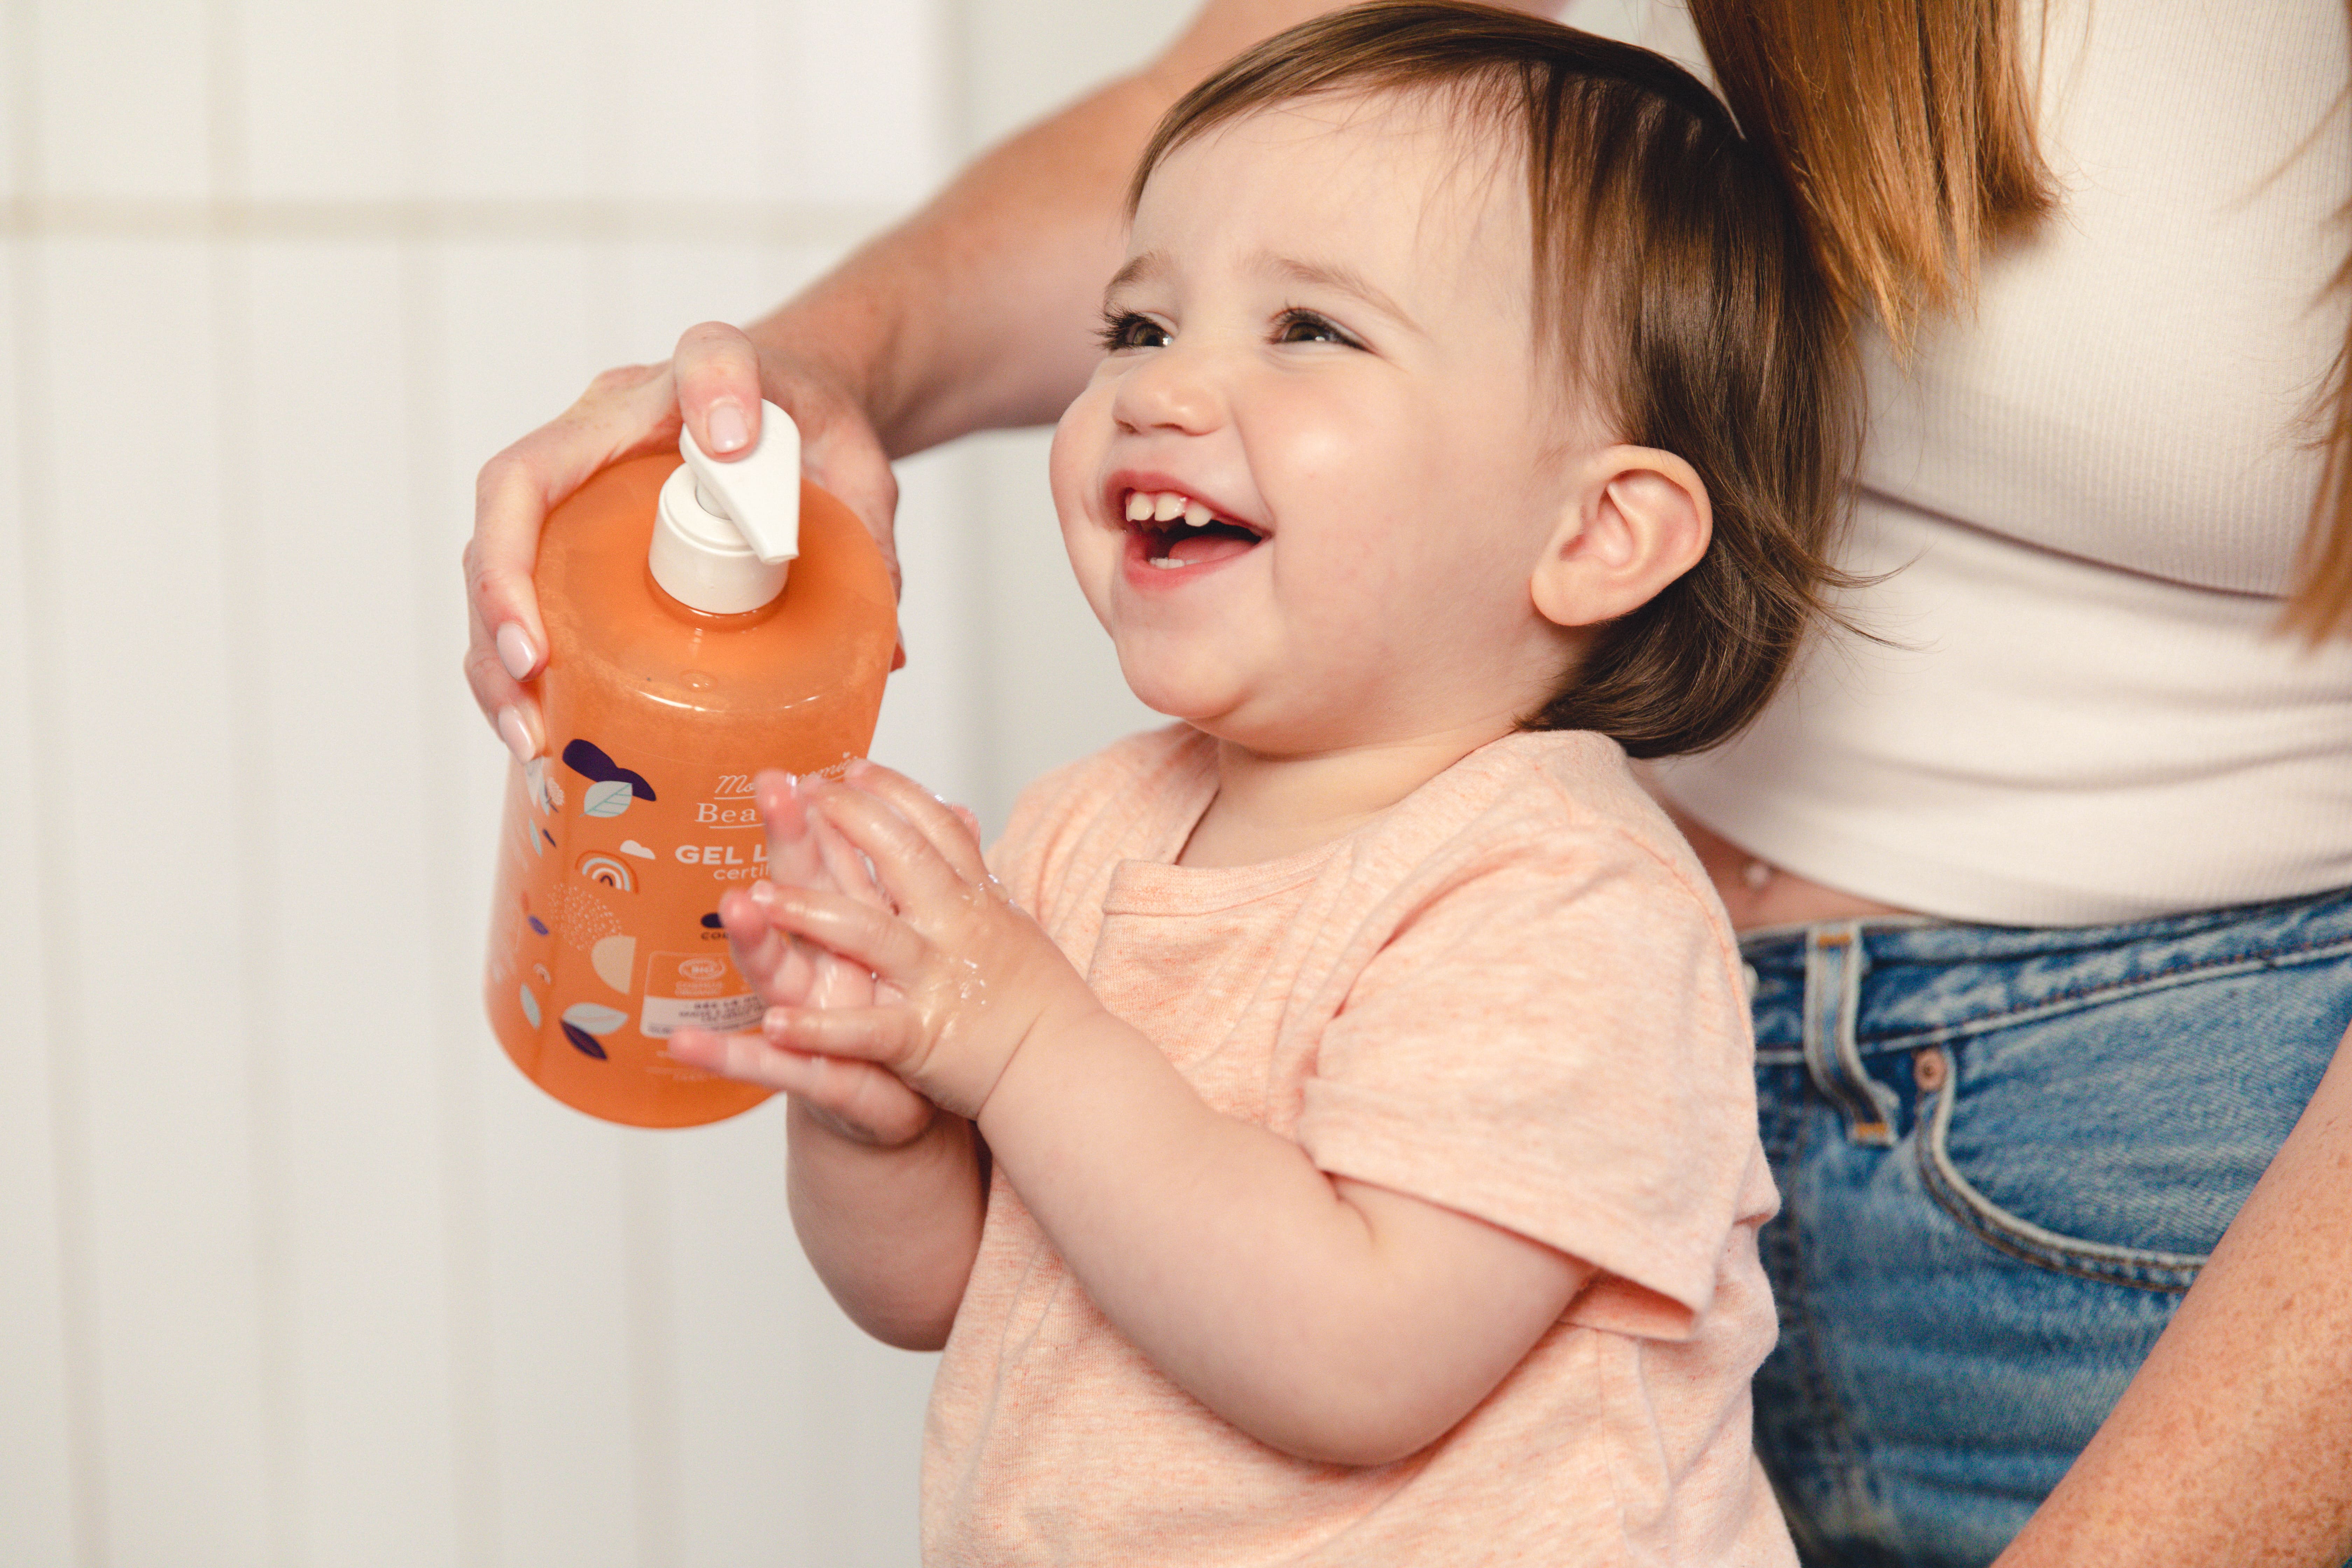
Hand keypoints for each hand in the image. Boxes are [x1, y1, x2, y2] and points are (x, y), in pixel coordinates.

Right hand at [464, 322, 901, 760]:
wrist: (783, 416)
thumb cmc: (809, 433)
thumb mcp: (858, 469)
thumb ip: (873, 540)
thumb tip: (883, 651)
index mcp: (704, 380)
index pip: (710, 357)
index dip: (713, 391)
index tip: (726, 443)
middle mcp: (614, 423)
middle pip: (524, 484)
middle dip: (507, 584)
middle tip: (533, 668)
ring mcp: (577, 479)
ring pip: (497, 550)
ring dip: (492, 648)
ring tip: (527, 732)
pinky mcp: (566, 534)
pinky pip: (518, 593)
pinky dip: (512, 665)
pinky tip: (534, 731)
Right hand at [668, 771, 935, 1145]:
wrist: (907, 1102)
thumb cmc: (902, 1014)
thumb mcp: (918, 941)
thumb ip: (920, 879)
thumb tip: (954, 811)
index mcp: (854, 927)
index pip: (834, 858)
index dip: (819, 814)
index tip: (800, 766)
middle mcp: (822, 963)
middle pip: (798, 893)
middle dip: (784, 843)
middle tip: (769, 793)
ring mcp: (811, 1016)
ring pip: (775, 970)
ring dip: (752, 936)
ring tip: (732, 903)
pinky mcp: (816, 1075)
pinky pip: (769, 1067)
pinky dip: (727, 1057)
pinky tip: (684, 1045)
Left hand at [747, 762, 1097, 1120]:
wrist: (1066, 1067)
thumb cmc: (1039, 1001)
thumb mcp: (1013, 922)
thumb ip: (976, 872)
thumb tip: (961, 817)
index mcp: (975, 902)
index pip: (933, 829)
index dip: (891, 793)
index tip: (852, 768)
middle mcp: (955, 929)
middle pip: (899, 857)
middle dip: (846, 821)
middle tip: (799, 794)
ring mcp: (936, 980)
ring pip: (867, 933)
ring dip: (808, 913)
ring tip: (755, 898)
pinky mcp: (922, 1037)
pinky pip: (865, 1030)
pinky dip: (820, 1030)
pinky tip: (773, 1025)